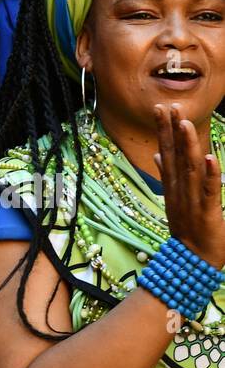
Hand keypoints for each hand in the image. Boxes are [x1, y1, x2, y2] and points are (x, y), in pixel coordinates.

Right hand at [154, 103, 224, 268]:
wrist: (192, 260)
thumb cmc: (188, 229)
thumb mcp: (174, 199)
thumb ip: (167, 175)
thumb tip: (157, 156)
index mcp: (173, 186)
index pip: (167, 152)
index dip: (164, 131)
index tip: (161, 109)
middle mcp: (179, 190)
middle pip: (174, 156)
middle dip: (171, 131)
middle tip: (167, 107)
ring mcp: (192, 200)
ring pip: (190, 168)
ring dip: (188, 145)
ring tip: (185, 123)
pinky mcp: (208, 211)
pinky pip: (210, 190)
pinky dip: (210, 174)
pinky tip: (210, 158)